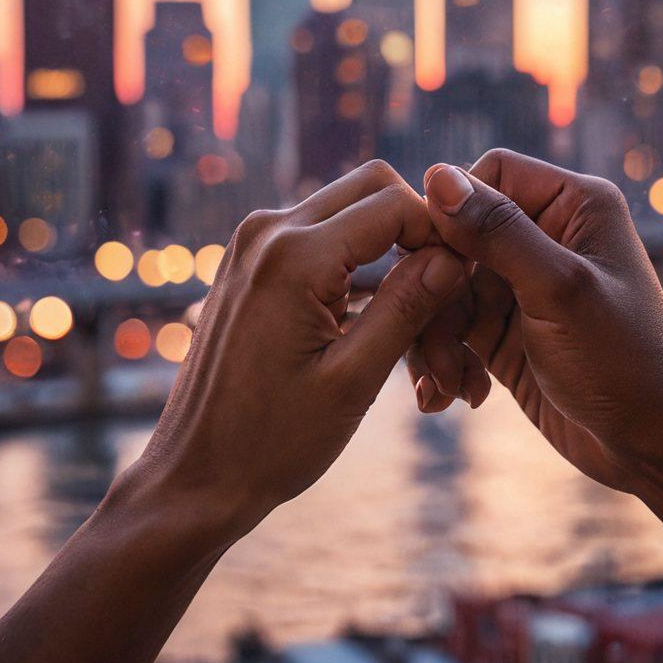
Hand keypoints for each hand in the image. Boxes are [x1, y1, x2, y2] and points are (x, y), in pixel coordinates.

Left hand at [134, 160, 465, 539]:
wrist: (195, 474)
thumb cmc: (271, 441)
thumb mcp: (354, 379)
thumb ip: (407, 307)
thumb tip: (455, 255)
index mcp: (294, 257)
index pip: (395, 203)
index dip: (442, 233)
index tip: (466, 278)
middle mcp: (267, 233)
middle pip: (371, 187)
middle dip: (416, 228)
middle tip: (445, 287)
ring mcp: (253, 245)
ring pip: (347, 211)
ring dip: (388, 249)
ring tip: (416, 319)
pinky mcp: (250, 264)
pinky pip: (319, 239)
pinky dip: (355, 266)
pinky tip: (375, 322)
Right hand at [410, 149, 662, 493]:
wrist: (651, 449)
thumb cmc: (626, 363)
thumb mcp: (559, 291)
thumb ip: (498, 232)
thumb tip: (436, 177)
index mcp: (574, 205)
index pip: (488, 175)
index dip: (451, 213)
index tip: (431, 264)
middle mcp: (547, 236)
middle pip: (456, 235)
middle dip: (436, 291)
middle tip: (428, 340)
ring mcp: (522, 285)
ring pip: (445, 286)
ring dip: (436, 336)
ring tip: (447, 385)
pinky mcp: (505, 330)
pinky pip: (451, 327)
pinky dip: (445, 359)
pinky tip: (456, 395)